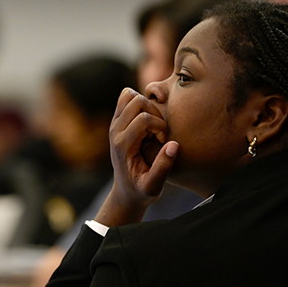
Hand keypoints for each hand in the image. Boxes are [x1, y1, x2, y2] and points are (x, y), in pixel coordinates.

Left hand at [95, 88, 177, 225]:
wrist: (126, 191)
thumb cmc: (142, 190)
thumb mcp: (153, 186)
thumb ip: (163, 167)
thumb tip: (173, 145)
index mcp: (123, 146)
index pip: (143, 119)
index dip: (160, 126)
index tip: (163, 141)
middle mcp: (115, 131)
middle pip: (137, 101)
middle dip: (155, 113)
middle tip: (158, 131)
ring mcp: (114, 123)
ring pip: (130, 95)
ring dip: (147, 106)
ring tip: (153, 125)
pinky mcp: (116, 120)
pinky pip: (126, 97)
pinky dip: (140, 101)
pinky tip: (148, 119)